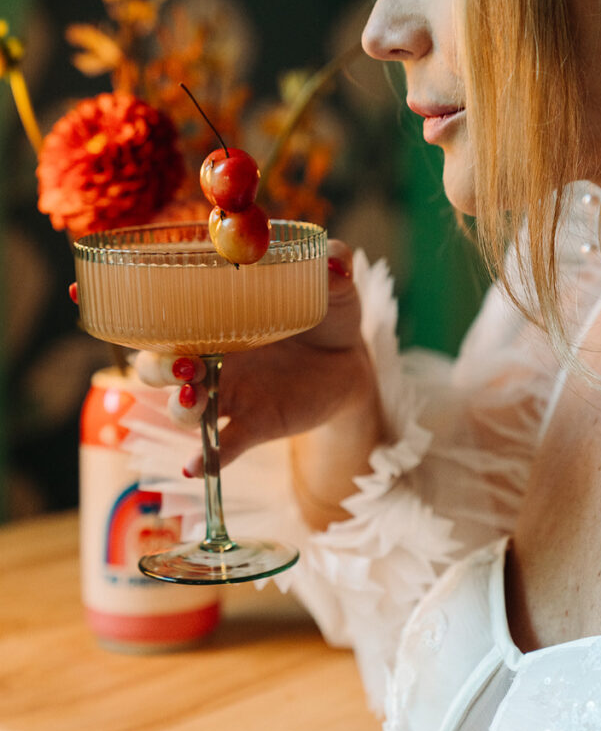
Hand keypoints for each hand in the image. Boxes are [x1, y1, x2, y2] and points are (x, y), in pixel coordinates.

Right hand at [133, 241, 381, 491]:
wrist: (351, 362)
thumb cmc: (327, 314)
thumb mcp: (333, 285)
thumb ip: (335, 265)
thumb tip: (335, 264)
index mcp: (217, 318)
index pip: (163, 316)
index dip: (141, 314)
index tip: (120, 305)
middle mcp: (212, 357)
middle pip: (156, 367)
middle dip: (155, 368)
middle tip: (180, 364)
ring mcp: (231, 393)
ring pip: (184, 408)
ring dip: (181, 406)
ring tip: (195, 398)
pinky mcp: (254, 423)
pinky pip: (222, 446)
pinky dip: (207, 459)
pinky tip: (195, 466)